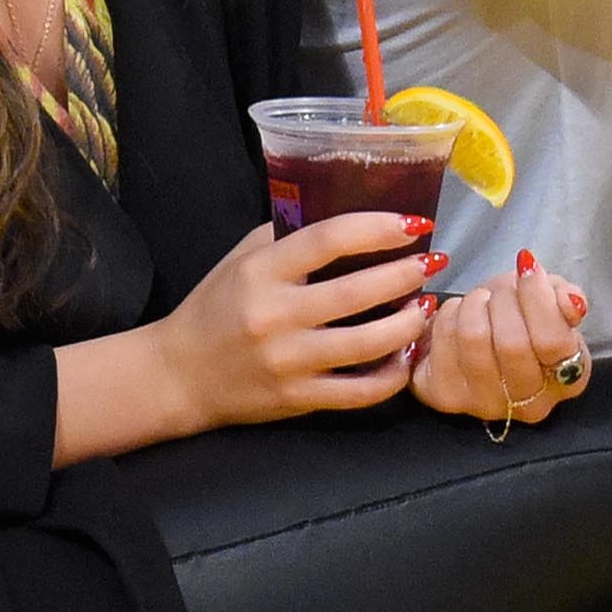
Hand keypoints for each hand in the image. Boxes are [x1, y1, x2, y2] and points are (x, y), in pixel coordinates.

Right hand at [147, 214, 440, 427]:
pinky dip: (393, 375)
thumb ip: (287, 236)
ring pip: (367, 345)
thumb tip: (346, 213)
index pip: (329, 239)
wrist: (179, 376)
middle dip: (405, 274)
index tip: (414, 223)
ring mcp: (289, 362)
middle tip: (432, 262)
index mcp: (261, 272)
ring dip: (408, 323)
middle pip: (357, 292)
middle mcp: (275, 316)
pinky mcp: (299, 399)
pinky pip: (360, 392)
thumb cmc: (215, 308)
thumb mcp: (241, 259)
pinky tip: (407, 355)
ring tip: (426, 306)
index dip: (378, 227)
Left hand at [410, 249, 591, 423]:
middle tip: (503, 288)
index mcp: (567, 380)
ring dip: (476, 304)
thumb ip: (566, 298)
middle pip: (512, 343)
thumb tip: (571, 300)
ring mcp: (486, 405)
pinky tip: (459, 316)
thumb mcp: (553, 302)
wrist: (483, 338)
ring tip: (482, 300)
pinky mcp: (447, 396)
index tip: (527, 266)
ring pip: (474, 339)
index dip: (537, 297)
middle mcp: (531, 404)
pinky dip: (449, 315)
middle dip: (504, 298)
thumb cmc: (522, 319)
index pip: (553, 341)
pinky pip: (444, 340)